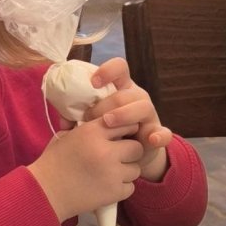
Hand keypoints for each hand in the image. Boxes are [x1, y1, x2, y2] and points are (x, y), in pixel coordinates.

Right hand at [28, 118, 143, 221]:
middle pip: (136, 147)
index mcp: (92, 132)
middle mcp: (105, 150)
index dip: (125, 130)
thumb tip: (111, 122)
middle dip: (129, 153)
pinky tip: (107, 186)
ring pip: (136, 169)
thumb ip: (90, 128)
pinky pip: (130, 187)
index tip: (120, 137)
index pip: (125, 123)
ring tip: (109, 174)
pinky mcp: (114, 192)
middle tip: (117, 158)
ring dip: (126, 171)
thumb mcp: (67, 136)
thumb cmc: (53, 162)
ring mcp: (112, 173)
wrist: (45, 192)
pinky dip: (121, 188)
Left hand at [80, 57, 172, 180]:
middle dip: (106, 103)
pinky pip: (163, 134)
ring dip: (125, 114)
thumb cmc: (109, 132)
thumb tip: (62, 119)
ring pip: (144, 106)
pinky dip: (158, 136)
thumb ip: (78, 117)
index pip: (119, 69)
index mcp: (120, 89)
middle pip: (126, 92)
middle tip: (89, 117)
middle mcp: (137, 98)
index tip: (92, 82)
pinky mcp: (157, 135)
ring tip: (108, 124)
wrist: (132, 156)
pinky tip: (150, 140)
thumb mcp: (94, 121)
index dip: (107, 70)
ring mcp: (149, 116)